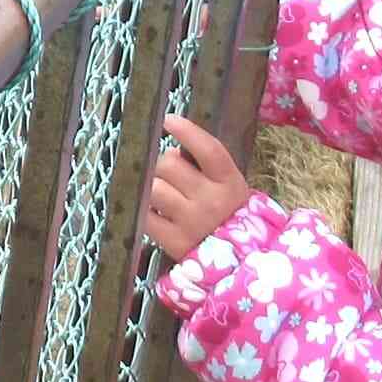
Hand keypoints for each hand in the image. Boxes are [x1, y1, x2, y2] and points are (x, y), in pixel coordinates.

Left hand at [140, 114, 255, 262]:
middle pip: (169, 165)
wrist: (238, 261)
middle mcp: (212, 200)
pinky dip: (144, 209)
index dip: (187, 131)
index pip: (209, 150)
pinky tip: (152, 210)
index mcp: (230, 182)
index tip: (168, 119)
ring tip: (161, 193)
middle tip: (168, 173)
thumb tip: (168, 151)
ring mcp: (192, 222)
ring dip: (151, 186)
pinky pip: (145, 215)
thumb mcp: (228, 186)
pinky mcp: (174, 241)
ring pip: (154, 187)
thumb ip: (204, 166)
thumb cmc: (227, 214)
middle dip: (162, 164)